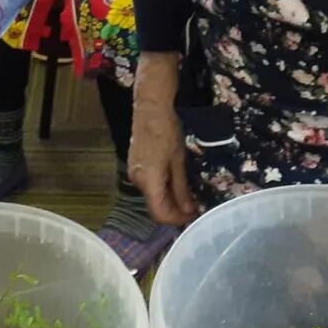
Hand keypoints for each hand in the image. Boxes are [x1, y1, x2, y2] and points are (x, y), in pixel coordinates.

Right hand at [128, 50, 196, 224]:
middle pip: (154, 206)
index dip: (176, 219)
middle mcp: (136, 180)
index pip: (159, 213)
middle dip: (174, 210)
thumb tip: (188, 210)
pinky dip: (162, 189)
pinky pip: (148, 184)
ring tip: (188, 196)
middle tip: (194, 207)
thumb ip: (181, 188)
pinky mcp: (135, 164)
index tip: (193, 217)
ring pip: (152, 195)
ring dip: (168, 200)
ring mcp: (134, 171)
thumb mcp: (178, 161)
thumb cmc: (167, 131)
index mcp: (148, 180)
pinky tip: (175, 183)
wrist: (151, 107)